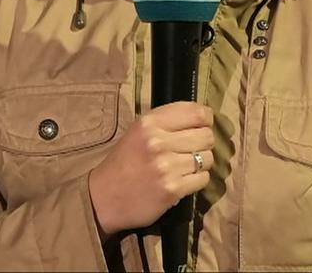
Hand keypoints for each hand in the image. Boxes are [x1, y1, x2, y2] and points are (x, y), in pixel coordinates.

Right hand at [88, 101, 213, 236]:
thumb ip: (167, 121)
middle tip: (194, 148)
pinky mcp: (172, 190)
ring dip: (201, 163)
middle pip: (206, 135)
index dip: (206, 118)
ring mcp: (166, 166)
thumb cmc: (124, 161)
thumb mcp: (139, 131)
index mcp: (150, 122)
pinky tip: (183, 180)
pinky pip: (203, 179)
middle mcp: (159, 141)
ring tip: (186, 166)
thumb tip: (202, 116)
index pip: (196, 112)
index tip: (204, 124)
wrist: (103, 197)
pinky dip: (197, 180)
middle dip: (204, 142)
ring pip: (208, 158)